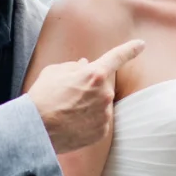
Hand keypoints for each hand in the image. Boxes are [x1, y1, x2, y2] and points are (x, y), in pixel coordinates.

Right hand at [26, 40, 144, 153]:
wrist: (34, 130)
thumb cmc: (42, 96)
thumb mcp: (54, 72)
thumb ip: (74, 66)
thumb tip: (85, 65)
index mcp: (95, 74)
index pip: (117, 57)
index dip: (130, 49)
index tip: (141, 45)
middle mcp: (105, 94)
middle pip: (102, 85)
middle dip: (89, 87)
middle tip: (67, 95)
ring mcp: (104, 114)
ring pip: (100, 104)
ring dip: (88, 105)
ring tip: (66, 112)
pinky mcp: (101, 131)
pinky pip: (99, 121)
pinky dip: (88, 121)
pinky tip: (71, 123)